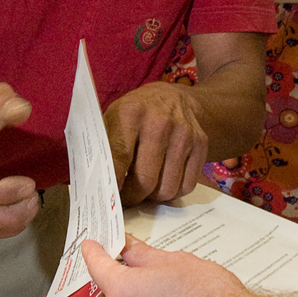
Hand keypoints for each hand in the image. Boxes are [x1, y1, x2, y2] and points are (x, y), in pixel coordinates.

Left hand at [103, 82, 208, 205]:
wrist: (172, 97)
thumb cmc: (134, 113)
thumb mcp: (112, 118)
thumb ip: (104, 146)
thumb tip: (96, 182)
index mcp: (131, 114)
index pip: (119, 157)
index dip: (114, 184)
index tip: (108, 199)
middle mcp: (160, 123)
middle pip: (146, 179)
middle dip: (133, 197)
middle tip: (126, 198)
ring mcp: (183, 134)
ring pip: (168, 188)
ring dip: (154, 197)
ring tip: (144, 190)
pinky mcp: (201, 144)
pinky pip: (187, 185)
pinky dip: (173, 192)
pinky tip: (163, 183)